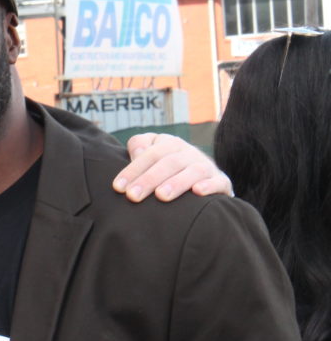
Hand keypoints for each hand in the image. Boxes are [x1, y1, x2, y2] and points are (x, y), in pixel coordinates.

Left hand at [112, 133, 232, 202]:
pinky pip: (217, 182)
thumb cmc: (167, 169)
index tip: (118, 188)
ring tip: (161, 196)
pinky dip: (209, 186)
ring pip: (193, 170)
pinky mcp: (221, 181)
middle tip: (133, 196)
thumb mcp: (152, 154)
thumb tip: (137, 152)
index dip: (132, 170)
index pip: (149, 154)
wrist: (204, 179)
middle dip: (149, 179)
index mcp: (170, 144)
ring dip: (177, 183)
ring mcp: (206, 166)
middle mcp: (189, 152)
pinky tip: (197, 192)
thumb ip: (140, 147)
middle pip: (168, 162)